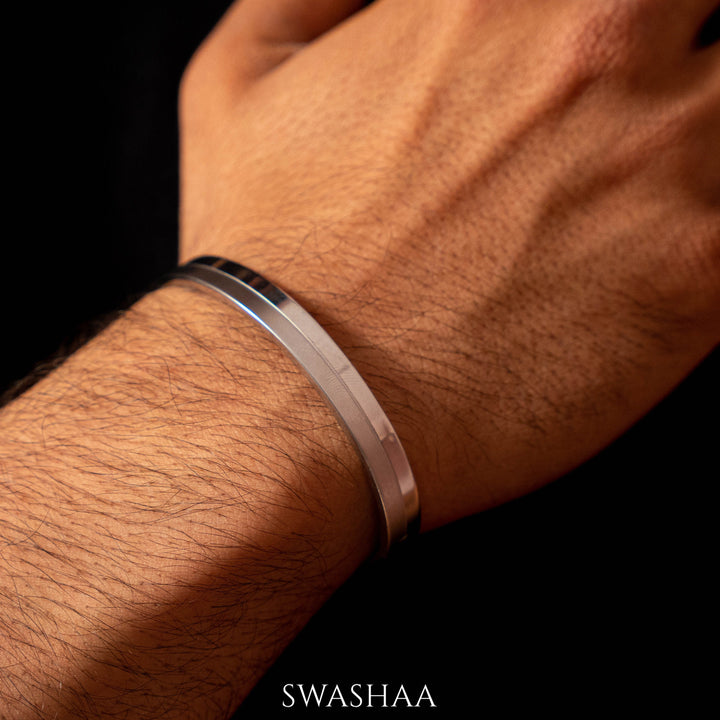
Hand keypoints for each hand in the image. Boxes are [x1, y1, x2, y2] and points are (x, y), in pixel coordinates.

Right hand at [179, 0, 719, 528]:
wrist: (295, 400)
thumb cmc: (266, 254)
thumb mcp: (243, 79)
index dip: (614, 13)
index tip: (602, 38)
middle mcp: (598, 51)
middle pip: (705, 1)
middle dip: (680, 40)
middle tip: (640, 99)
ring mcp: (668, 163)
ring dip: (711, 133)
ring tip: (644, 182)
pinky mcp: (700, 280)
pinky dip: (719, 225)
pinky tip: (669, 245)